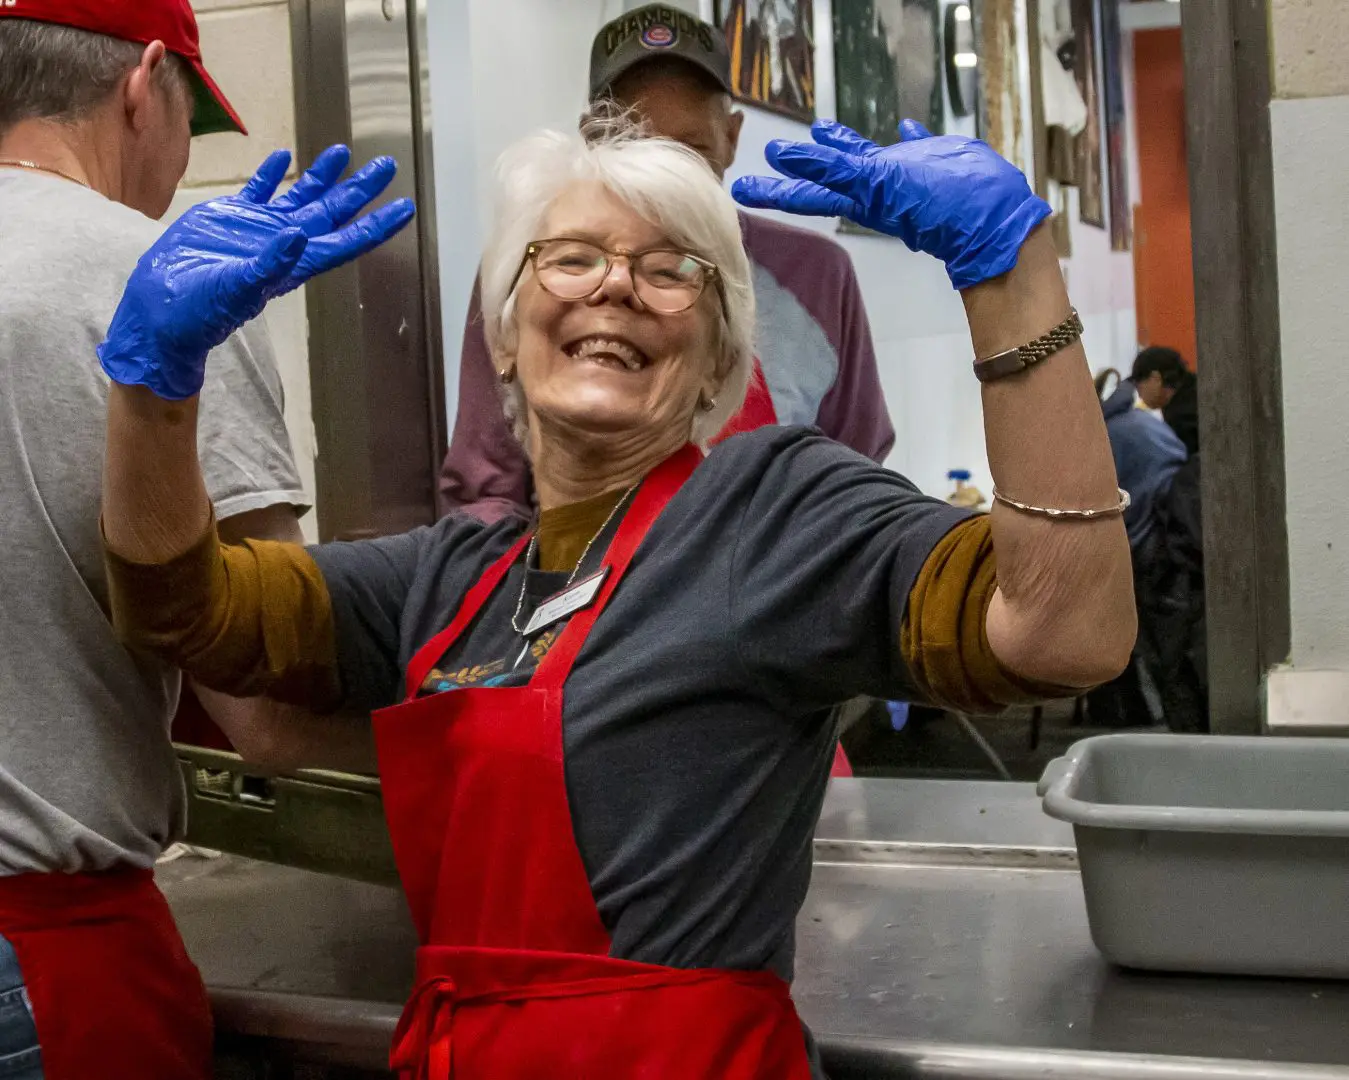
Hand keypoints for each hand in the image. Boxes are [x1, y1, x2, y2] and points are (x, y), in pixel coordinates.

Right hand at [98, 146, 416, 400]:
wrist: (162, 308)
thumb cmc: (204, 310)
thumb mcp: (240, 288)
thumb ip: (271, 262)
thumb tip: (298, 234)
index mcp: (296, 262)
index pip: (348, 241)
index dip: (378, 224)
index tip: (405, 207)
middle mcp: (286, 244)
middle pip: (334, 212)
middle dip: (361, 190)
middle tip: (387, 166)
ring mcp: (259, 229)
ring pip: (301, 197)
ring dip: (323, 176)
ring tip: (343, 151)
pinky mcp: (231, 217)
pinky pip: (259, 191)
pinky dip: (272, 174)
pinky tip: (284, 158)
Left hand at [732, 119, 1050, 289]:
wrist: (992, 216)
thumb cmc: (935, 204)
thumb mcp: (878, 183)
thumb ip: (833, 168)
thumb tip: (787, 156)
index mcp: (859, 194)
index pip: (809, 190)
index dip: (779, 186)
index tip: (748, 185)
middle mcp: (875, 185)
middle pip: (828, 172)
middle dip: (802, 164)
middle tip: (772, 153)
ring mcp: (903, 174)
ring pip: (866, 155)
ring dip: (843, 143)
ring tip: (822, 126)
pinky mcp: (932, 162)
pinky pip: (913, 146)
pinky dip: (908, 137)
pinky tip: (905, 126)